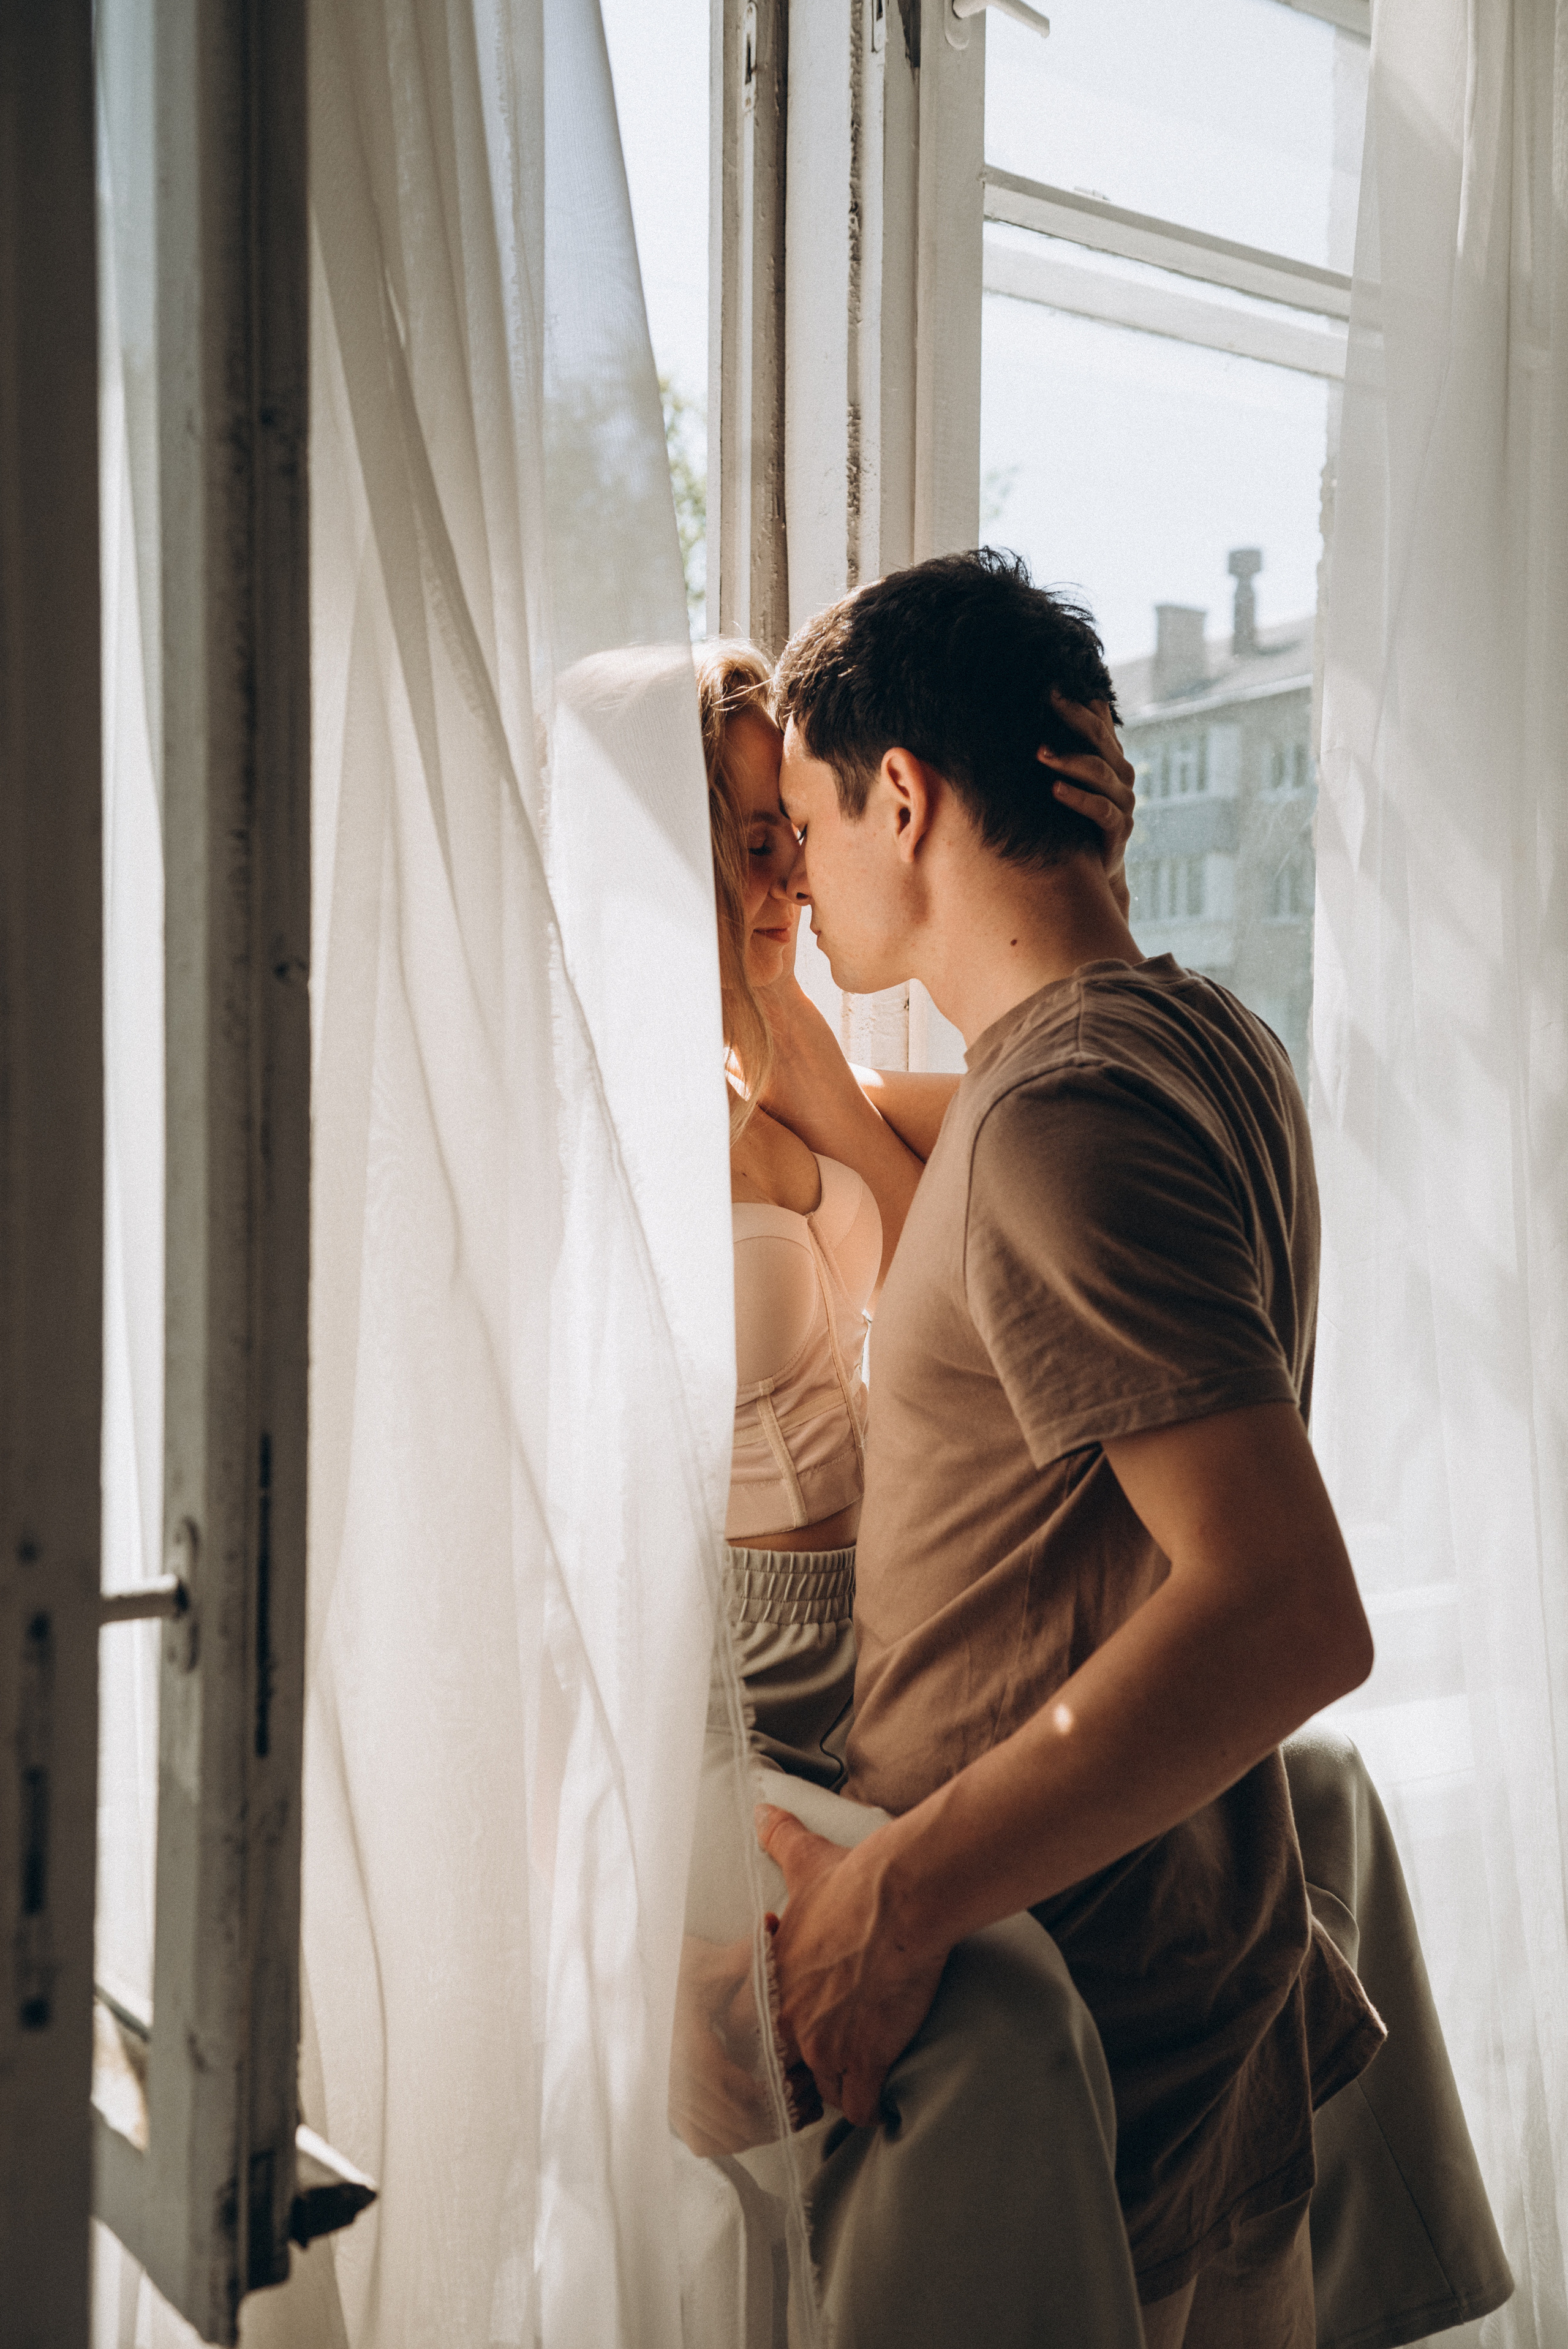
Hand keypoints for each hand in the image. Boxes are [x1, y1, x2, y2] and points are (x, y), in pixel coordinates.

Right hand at [670, 1933, 820, 2156]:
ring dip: (756, 2133)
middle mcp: (674, 2081)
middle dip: (773, 2118)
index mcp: (687, 2049)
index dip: (771, 2098)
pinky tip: (749, 2122)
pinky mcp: (665, 2106)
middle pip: (733, 2123)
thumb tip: (772, 1925)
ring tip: (785, 2110)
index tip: (797, 2087)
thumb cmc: (668, 1971)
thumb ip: (742, 1954)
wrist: (626, 1986)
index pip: (735, 2092)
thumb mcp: (705, 1961)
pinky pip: (700, 2141)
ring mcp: (667, 2097)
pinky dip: (728, 2140)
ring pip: (718, 2139)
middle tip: (802, 2099)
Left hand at [756, 1805, 949, 2129]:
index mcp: (771, 1983)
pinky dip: (869, 2104)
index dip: (769, 2034)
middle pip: (778, 2071)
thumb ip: (779, 1839)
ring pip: (819, 2093)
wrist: (902, 1896)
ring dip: (835, 2087)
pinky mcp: (865, 2059)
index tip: (790, 2031)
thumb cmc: (855, 1878)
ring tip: (853, 2074)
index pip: (746, 2031)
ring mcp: (825, 2045)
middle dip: (798, 2072)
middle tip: (822, 2059)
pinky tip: (879, 2089)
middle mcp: (789, 2020)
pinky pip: (858, 2107)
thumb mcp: (804, 1859)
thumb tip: (764, 1809)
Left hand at [1039, 694, 1135, 915]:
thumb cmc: (1083, 820)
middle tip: (1046, 706)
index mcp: (1112, 761)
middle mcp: (1121, 779)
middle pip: (1100, 742)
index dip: (1075, 707)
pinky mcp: (1118, 832)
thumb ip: (1089, 745)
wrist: (1096, 870)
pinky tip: (1056, 789)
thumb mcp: (1083, 781)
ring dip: (1070, 761)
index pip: (1096, 726)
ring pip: (1101, 774)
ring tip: (1041, 753)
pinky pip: (1100, 811)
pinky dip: (1079, 798)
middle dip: (1073, 722)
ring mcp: (1123, 805)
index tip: (1049, 690)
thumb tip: (1093, 701)